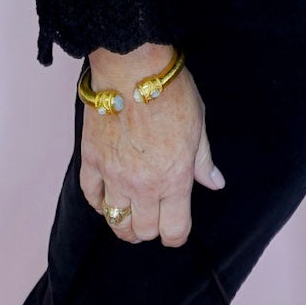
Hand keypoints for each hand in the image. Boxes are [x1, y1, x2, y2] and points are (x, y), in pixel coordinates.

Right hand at [78, 44, 223, 246]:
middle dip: (149, 230)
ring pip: (115, 220)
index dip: (176, 236)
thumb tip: (214, 183)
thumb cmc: (170, 92)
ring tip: (128, 216)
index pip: (174, 230)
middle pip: (142, 230)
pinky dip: (98, 202)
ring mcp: (114, 175)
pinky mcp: (92, 160)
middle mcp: (143, 185)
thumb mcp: (199, 125)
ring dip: (123, 223)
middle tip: (152, 220)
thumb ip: (203, 161)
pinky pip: (91, 195)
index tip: (176, 230)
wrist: (133, 68)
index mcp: (175, 178)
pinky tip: (106, 196)